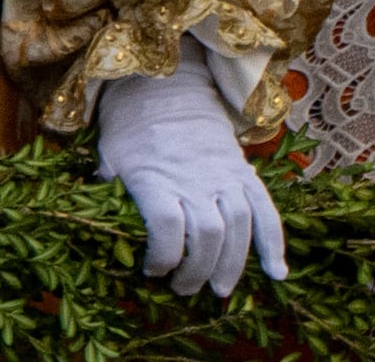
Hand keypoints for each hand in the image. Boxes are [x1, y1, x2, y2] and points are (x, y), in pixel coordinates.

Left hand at [95, 52, 286, 299]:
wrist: (167, 85)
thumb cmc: (131, 126)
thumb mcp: (109, 156)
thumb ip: (108, 192)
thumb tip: (98, 225)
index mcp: (155, 176)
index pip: (166, 227)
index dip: (161, 257)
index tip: (151, 270)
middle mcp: (193, 178)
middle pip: (207, 234)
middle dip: (197, 271)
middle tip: (183, 289)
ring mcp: (223, 174)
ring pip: (239, 227)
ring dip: (232, 265)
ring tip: (219, 289)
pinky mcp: (243, 170)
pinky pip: (266, 209)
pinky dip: (274, 242)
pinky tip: (276, 273)